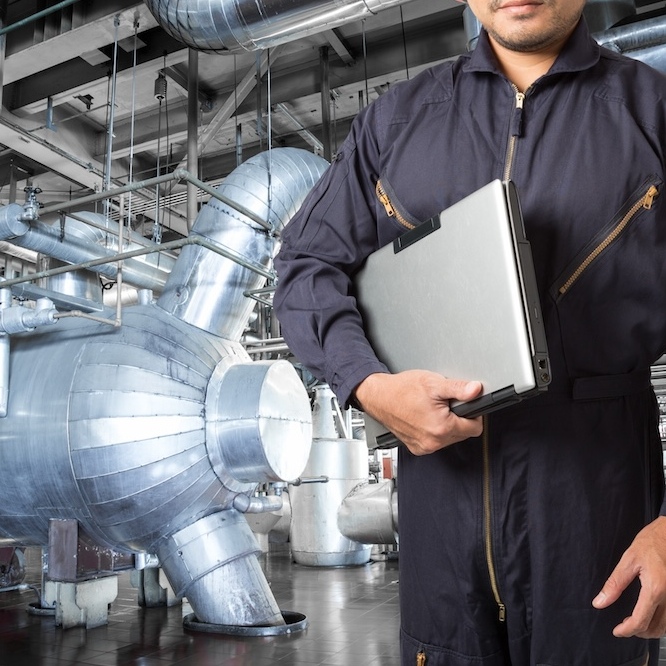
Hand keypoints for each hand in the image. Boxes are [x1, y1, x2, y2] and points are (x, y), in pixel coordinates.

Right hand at [353, 370, 483, 454]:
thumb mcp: (433, 384)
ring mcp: (424, 446)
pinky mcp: (416, 448)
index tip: (465, 405)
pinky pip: (435, 442)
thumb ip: (458, 388)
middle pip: (463, 434)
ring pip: (450, 439)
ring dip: (447, 425)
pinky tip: (426, 418)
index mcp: (442, 428)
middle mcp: (433, 441)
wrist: (379, 397)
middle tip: (445, 404)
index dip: (473, 413)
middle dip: (458, 419)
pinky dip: (435, 431)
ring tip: (434, 409)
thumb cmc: (401, 390)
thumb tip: (476, 390)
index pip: (475, 428)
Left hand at [592, 516, 665, 637]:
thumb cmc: (652, 542)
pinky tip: (650, 616)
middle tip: (624, 627)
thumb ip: (615, 583)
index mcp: (656, 589)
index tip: (617, 631)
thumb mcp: (629, 559)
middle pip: (656, 628)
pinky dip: (661, 622)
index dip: (627, 630)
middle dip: (639, 632)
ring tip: (635, 623)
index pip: (641, 620)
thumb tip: (600, 601)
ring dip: (651, 630)